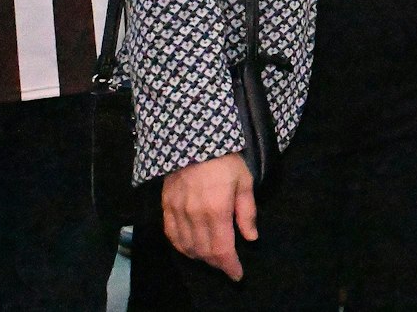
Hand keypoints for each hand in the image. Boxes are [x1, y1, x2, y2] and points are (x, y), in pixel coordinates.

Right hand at [163, 152, 256, 279]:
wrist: (195, 140)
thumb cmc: (226, 159)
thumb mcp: (245, 182)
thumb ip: (247, 212)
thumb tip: (251, 238)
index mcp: (216, 210)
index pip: (222, 249)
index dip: (229, 266)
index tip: (237, 275)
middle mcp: (194, 215)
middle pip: (204, 251)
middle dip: (217, 263)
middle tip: (228, 266)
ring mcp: (177, 211)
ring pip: (186, 247)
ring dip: (200, 257)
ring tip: (213, 259)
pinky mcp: (166, 206)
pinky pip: (171, 235)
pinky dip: (181, 247)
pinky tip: (190, 248)